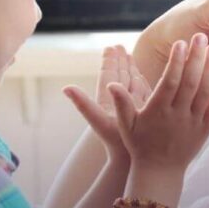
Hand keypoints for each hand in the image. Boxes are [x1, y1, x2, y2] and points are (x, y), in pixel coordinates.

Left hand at [63, 46, 150, 162]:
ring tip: (129, 55)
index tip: (110, 47)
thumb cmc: (115, 142)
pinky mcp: (143, 113)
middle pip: (119, 76)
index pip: (108, 76)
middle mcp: (118, 102)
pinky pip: (142, 93)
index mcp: (107, 100)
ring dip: (130, 69)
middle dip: (119, 61)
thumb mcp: (98, 121)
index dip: (109, 61)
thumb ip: (83, 103)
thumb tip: (65, 88)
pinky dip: (141, 82)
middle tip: (118, 46)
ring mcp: (131, 107)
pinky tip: (142, 76)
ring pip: (131, 83)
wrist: (130, 160)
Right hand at [112, 33, 208, 171]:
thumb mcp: (126, 125)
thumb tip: (111, 84)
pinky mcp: (204, 129)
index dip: (176, 62)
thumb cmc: (139, 145)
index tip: (180, 43)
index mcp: (158, 112)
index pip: (169, 82)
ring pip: (204, 92)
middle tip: (201, 35)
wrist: (159, 171)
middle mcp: (177, 116)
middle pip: (190, 82)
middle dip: (195, 58)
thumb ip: (121, 103)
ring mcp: (193, 122)